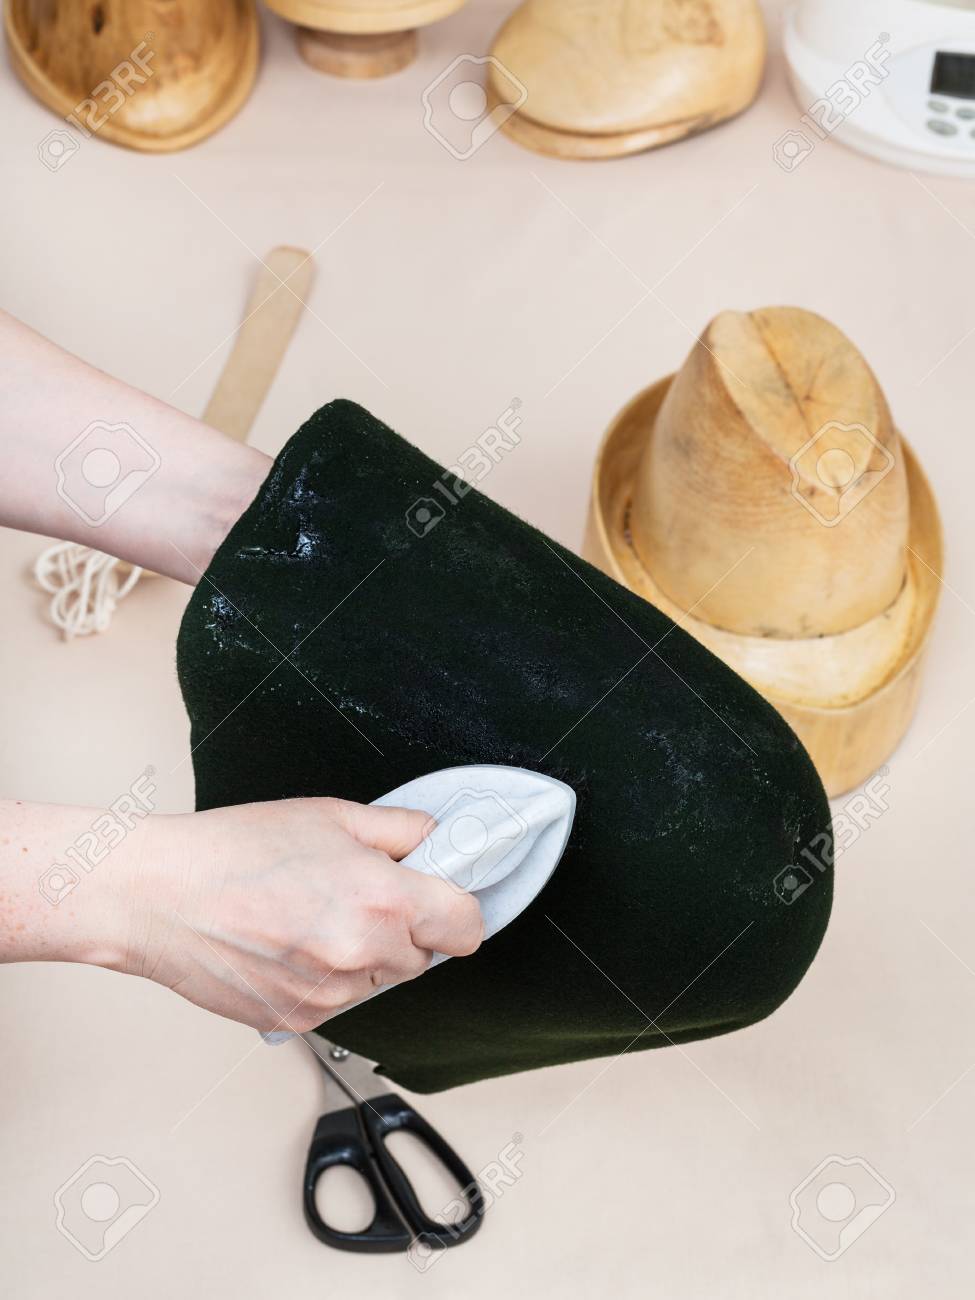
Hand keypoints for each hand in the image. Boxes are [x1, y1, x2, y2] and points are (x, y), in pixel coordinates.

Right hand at [126, 798, 483, 1032]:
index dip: (456, 909)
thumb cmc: (235, 850)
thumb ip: (399, 829)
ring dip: (363, 955)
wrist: (159, 896)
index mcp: (384, 899)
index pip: (466, 927)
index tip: (441, 899)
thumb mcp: (331, 815)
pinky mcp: (299, 1021)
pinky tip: (288, 944)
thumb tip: (435, 838)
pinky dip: (326, 977)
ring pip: (379, 980)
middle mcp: (364, 954)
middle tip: (355, 894)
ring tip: (311, 916)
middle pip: (423, 956)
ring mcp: (332, 995)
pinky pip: (339, 1001)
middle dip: (402, 928)